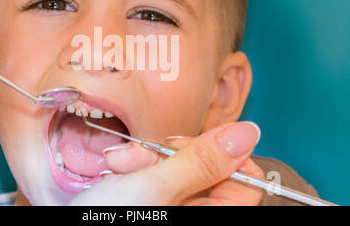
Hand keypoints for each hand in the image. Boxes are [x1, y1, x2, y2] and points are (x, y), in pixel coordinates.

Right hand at [69, 121, 262, 205]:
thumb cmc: (103, 223)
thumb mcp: (153, 189)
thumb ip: (201, 162)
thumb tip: (246, 133)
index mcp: (210, 218)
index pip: (246, 178)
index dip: (221, 153)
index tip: (192, 143)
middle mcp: (195, 212)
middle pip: (207, 166)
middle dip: (168, 153)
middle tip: (139, 154)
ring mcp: (173, 206)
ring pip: (177, 165)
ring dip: (144, 156)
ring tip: (117, 164)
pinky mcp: (152, 199)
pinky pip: (156, 172)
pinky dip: (135, 165)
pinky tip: (115, 168)